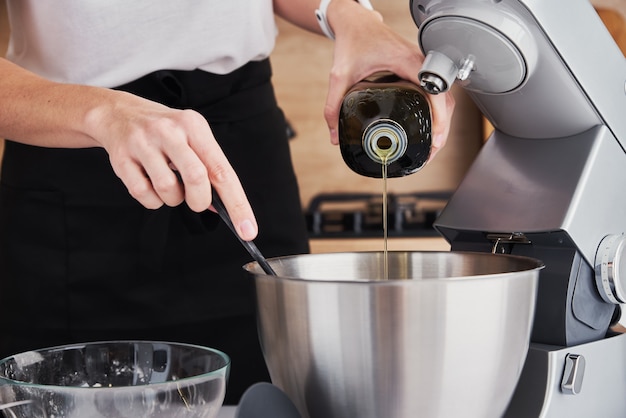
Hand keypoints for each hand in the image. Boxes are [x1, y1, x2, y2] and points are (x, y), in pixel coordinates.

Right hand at [88, 90, 257, 239]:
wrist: (118, 113)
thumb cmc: (165, 133)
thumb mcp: (192, 139)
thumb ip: (208, 169)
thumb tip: (221, 206)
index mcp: (194, 126)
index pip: (222, 171)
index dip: (238, 204)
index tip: (248, 230)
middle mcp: (170, 131)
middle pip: (197, 177)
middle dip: (200, 200)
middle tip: (196, 202)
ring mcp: (143, 143)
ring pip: (168, 189)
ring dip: (173, 199)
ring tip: (169, 186)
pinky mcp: (122, 158)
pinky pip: (143, 194)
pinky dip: (152, 200)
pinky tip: (150, 183)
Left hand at [323, 1, 454, 158]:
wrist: (356, 23)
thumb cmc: (353, 40)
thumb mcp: (339, 76)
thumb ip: (333, 106)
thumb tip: (335, 135)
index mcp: (407, 62)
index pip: (434, 92)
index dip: (439, 118)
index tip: (435, 139)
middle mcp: (420, 63)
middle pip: (444, 100)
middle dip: (441, 129)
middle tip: (430, 152)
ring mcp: (422, 66)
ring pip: (443, 97)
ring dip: (441, 122)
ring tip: (431, 145)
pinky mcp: (419, 70)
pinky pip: (435, 92)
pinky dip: (436, 111)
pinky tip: (427, 127)